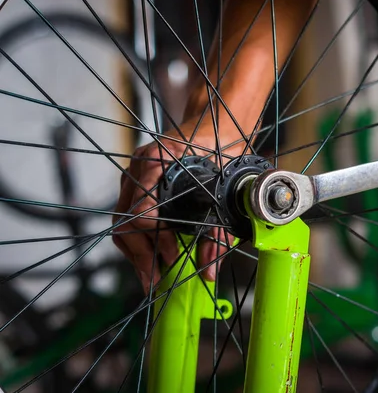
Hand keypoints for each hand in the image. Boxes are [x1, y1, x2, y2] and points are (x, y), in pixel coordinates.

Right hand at [113, 117, 243, 292]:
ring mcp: (133, 177)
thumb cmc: (220, 153)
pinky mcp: (135, 185)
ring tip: (152, 277)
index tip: (172, 257)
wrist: (215, 129)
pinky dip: (137, 242)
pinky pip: (125, 218)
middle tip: (158, 281)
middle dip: (142, 257)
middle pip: (124, 223)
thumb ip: (217, 232)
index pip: (139, 212)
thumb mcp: (224, 190)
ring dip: (136, 255)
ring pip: (121, 224)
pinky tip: (149, 258)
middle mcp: (138, 170)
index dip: (155, 239)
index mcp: (156, 163)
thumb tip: (208, 271)